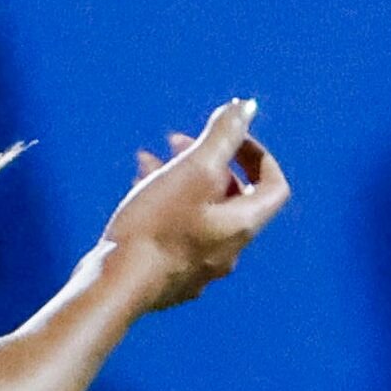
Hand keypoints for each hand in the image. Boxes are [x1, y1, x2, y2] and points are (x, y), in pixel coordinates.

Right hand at [101, 99, 288, 312]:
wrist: (117, 285)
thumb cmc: (156, 227)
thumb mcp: (191, 171)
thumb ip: (221, 137)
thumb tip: (246, 106)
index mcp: (242, 224)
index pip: (273, 185)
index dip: (257, 154)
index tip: (227, 135)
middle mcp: (229, 249)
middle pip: (233, 198)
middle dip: (209, 163)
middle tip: (177, 142)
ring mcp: (200, 266)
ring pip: (200, 213)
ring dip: (181, 182)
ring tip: (148, 162)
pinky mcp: (170, 275)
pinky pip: (177, 232)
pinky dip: (164, 207)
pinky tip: (135, 194)